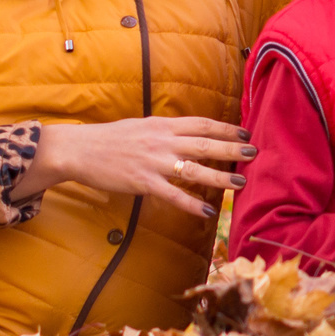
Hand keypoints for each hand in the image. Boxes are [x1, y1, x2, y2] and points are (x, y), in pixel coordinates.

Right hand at [18, 116, 254, 221]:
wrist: (80, 150)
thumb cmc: (109, 139)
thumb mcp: (141, 126)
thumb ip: (164, 131)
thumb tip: (186, 134)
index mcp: (163, 125)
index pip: (202, 123)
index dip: (226, 127)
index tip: (245, 131)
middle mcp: (163, 141)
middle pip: (206, 143)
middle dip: (233, 148)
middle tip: (254, 153)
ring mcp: (154, 162)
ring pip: (195, 169)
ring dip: (221, 177)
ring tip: (241, 183)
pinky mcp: (144, 182)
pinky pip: (173, 195)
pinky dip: (192, 204)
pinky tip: (208, 212)